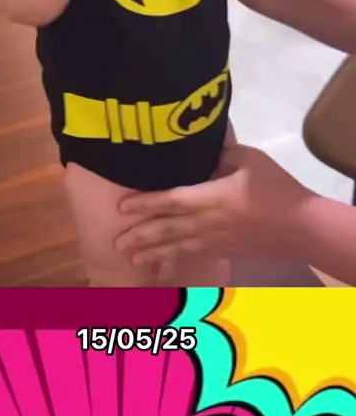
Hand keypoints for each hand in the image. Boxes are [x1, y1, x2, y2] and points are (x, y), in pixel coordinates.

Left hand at [115, 145, 313, 264]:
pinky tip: (160, 271)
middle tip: (116, 242)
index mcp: (210, 198)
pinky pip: (192, 258)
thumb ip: (222, 152)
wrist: (300, 227)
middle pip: (167, 230)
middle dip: (140, 236)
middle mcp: (206, 223)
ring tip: (130, 259)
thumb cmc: (275, 188)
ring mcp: (214, 241)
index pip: (170, 201)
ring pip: (176, 248)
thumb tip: (202, 145)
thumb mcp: (249, 159)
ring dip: (151, 253)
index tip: (122, 207)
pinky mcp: (223, 252)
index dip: (145, 204)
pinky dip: (173, 263)